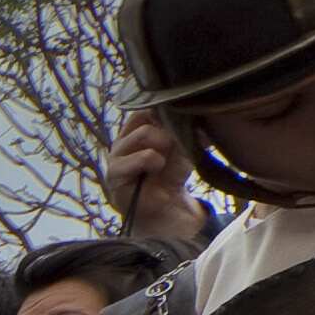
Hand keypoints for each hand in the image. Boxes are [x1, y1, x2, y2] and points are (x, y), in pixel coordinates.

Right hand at [102, 108, 201, 247]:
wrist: (163, 208)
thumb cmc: (170, 175)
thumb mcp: (182, 148)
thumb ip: (184, 131)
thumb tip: (198, 115)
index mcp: (135, 130)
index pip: (145, 106)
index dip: (162, 109)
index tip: (175, 120)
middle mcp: (123, 139)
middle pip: (146, 115)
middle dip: (166, 130)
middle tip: (171, 148)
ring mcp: (116, 156)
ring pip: (145, 133)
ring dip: (162, 147)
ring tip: (162, 163)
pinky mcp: (115, 173)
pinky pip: (144, 156)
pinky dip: (156, 162)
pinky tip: (154, 172)